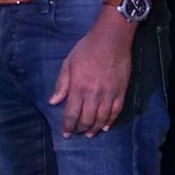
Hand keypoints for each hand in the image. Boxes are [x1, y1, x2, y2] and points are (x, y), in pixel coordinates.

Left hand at [50, 13, 134, 136]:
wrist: (111, 40)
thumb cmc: (86, 50)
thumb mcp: (67, 64)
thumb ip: (61, 85)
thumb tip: (53, 102)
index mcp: (78, 88)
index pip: (72, 114)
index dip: (68, 126)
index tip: (65, 134)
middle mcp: (94, 94)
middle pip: (87, 119)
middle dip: (80, 128)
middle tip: (76, 132)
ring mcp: (109, 94)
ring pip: (102, 118)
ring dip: (95, 128)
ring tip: (89, 134)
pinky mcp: (121, 92)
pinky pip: (116, 112)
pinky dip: (110, 121)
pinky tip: (106, 127)